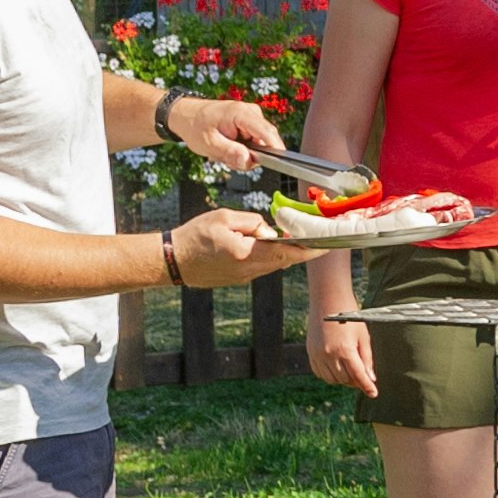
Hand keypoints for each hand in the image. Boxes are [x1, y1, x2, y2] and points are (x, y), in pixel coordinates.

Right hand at [167, 207, 305, 288]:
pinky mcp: (238, 279)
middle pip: (284, 259)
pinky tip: (266, 244)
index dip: (310, 250)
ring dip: (284, 251)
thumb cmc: (193, 237)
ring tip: (290, 236)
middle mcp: (248, 270)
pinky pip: (261, 267)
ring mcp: (243, 278)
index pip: (287, 253)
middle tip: (314, 235)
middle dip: (301, 248)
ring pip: (274, 263)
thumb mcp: (224, 218)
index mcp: (246, 254)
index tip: (327, 246)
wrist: (170, 261)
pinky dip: (269, 256)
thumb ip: (253, 222)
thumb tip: (272, 230)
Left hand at [172, 95, 282, 172]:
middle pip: (265, 140)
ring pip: (260, 143)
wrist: (185, 115)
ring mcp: (251, 116)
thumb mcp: (208, 144)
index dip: (275, 149)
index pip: (267, 132)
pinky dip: (242, 148)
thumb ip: (230, 153)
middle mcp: (251, 112)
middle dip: (250, 156)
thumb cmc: (194, 126)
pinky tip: (227, 147)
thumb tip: (249, 161)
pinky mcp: (249, 122)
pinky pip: (254, 140)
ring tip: (223, 152)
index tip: (278, 163)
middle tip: (228, 161)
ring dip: (244, 153)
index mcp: (241, 113)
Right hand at [308, 311, 378, 397]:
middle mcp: (329, 355)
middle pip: (345, 380)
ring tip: (351, 371)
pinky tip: (338, 368)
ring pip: (332, 380)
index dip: (367, 386)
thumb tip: (371, 378)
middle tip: (363, 377)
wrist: (328, 302)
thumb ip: (367, 358)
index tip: (374, 394)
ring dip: (343, 380)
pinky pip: (320, 373)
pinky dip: (330, 375)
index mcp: (345, 350)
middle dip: (355, 382)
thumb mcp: (363, 336)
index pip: (358, 375)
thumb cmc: (349, 317)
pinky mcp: (311, 354)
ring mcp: (318, 355)